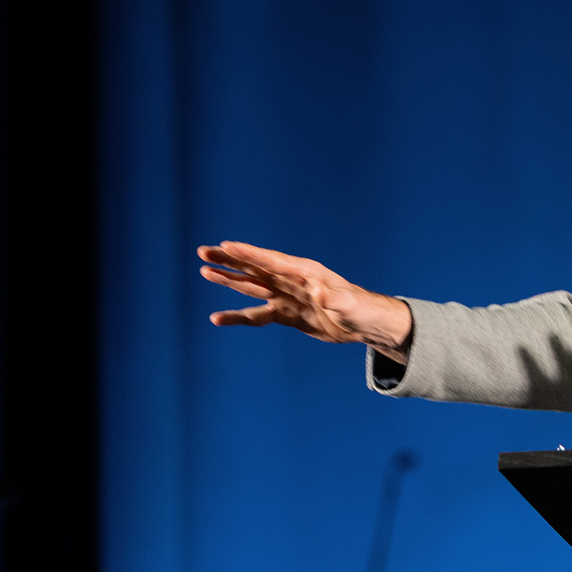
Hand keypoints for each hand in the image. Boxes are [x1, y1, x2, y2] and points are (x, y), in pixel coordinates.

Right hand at [197, 241, 413, 363]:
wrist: (367, 326)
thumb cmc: (363, 309)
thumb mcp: (350, 304)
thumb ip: (335, 299)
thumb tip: (323, 295)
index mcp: (307, 272)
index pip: (273, 261)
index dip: (250, 254)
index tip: (226, 245)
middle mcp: (293, 281)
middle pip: (256, 269)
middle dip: (231, 261)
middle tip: (204, 252)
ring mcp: (287, 297)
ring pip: (252, 287)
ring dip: (229, 280)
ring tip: (205, 272)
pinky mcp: (286, 314)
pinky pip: (257, 314)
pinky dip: (238, 316)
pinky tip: (218, 318)